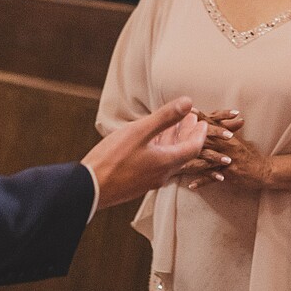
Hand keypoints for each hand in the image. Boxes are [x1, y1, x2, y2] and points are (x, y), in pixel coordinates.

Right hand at [83, 98, 207, 210]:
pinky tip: (151, 143)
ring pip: (168, 159)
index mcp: (166, 163)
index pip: (193, 148)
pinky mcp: (136, 183)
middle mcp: (161, 174)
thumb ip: (165, 117)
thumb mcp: (140, 132)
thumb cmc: (112, 159)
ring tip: (173, 126)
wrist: (88, 189)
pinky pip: (156, 164)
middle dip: (187, 134)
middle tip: (191, 119)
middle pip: (182, 153)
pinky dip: (161, 150)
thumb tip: (188, 101)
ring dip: (173, 141)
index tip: (203, 121)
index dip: (200, 133)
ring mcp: (148, 180)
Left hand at [184, 112, 273, 190]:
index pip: (213, 124)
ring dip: (191, 162)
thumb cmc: (250, 155)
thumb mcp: (239, 140)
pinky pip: (213, 178)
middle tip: (175, 132)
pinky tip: (191, 185)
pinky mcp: (230, 173)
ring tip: (176, 163)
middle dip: (191, 135)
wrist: (264, 170)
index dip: (200, 118)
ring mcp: (229, 160)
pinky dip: (202, 182)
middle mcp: (228, 146)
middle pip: (206, 139)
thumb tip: (214, 121)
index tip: (188, 111)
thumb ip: (227, 131)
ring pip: (207, 159)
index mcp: (229, 136)